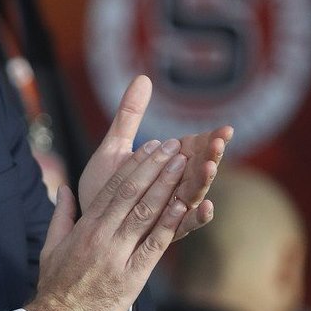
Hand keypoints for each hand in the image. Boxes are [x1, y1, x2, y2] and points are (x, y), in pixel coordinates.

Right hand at [26, 138, 190, 310]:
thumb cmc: (54, 287)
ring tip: (183, 164)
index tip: (149, 147)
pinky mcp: (130, 277)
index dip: (133, 165)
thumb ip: (61, 216)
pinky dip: (169, 224)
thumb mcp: (50, 247)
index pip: (112, 188)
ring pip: (145, 213)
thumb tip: (64, 190)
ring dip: (166, 186)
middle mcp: (101, 236)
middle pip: (131, 193)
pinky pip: (153, 245)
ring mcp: (116, 255)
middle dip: (154, 167)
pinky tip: (183, 205)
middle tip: (173, 146)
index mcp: (84, 227)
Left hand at [78, 76, 232, 241]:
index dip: (209, 139)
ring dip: (204, 181)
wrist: (85, 221)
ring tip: (211, 168)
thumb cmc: (102, 186)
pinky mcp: (161, 232)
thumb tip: (142, 78)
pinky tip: (205, 207)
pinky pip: (183, 226)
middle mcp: (172, 187)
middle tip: (220, 143)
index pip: (194, 149)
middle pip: (198, 169)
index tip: (225, 129)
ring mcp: (168, 210)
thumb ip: (129, 116)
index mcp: (165, 166)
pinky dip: (196, 218)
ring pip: (193, 195)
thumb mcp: (115, 147)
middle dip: (211, 156)